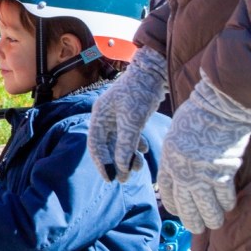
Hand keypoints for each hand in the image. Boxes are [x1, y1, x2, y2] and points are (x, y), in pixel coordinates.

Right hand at [88, 45, 167, 181]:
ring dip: (128, 156)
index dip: (101, 163)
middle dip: (116, 162)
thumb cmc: (139, 92)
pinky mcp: (130, 117)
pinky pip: (129, 136)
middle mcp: (106, 118)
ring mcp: (118, 117)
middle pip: (107, 146)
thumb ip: (125, 144)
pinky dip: (135, 145)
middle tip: (126, 178)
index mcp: (99, 115)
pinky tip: (144, 150)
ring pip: (119, 143)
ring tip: (139, 167)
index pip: (95, 144)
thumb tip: (121, 168)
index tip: (110, 178)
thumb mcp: (132, 120)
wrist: (155, 72)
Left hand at [157, 75, 250, 233]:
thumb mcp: (176, 134)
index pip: (168, 192)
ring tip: (214, 222)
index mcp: (169, 160)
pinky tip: (228, 206)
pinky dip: (227, 204)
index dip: (174, 205)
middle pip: (186, 206)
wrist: (219, 105)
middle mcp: (183, 171)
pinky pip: (224, 197)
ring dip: (211, 218)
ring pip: (207, 208)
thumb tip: (181, 173)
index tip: (179, 211)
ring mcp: (203, 174)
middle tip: (198, 227)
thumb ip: (177, 156)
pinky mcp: (224, 173)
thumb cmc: (197, 114)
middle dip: (192, 220)